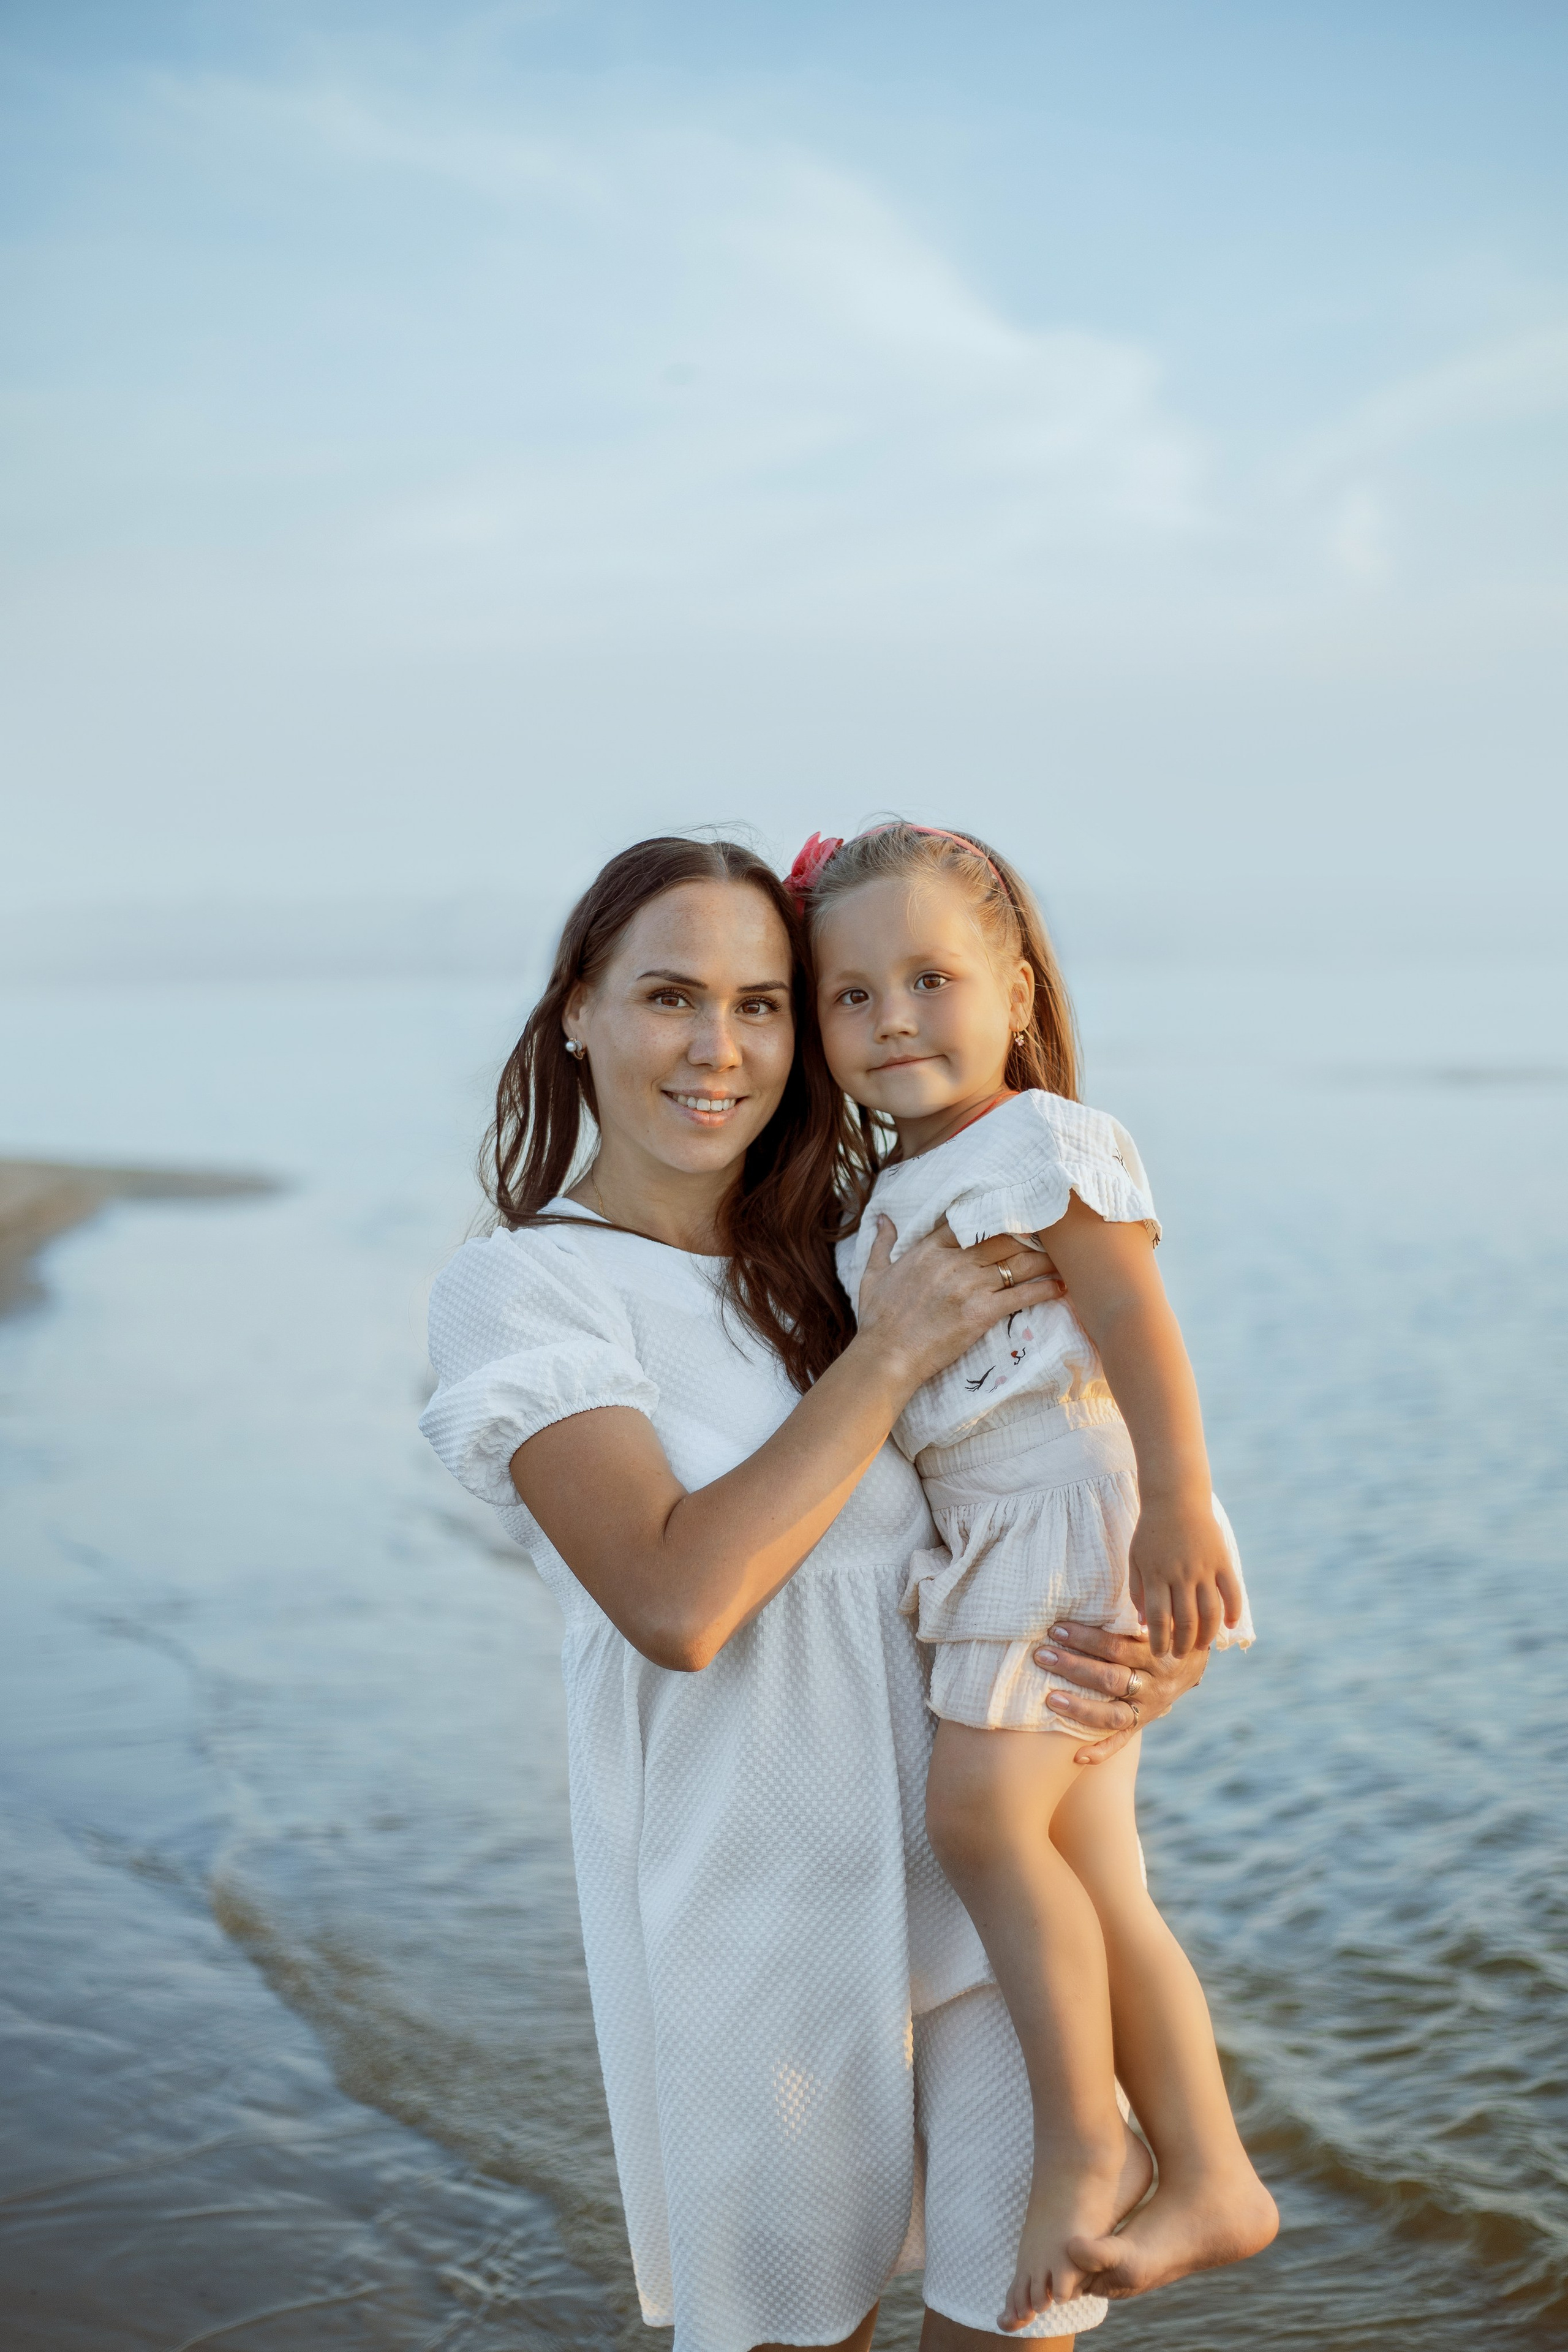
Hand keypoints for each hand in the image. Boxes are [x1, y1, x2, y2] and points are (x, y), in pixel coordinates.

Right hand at [854, 1218, 1064, 1400]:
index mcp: (928, 1250)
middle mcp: (953, 1262)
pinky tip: (1061, 1286)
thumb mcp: (872, 1275)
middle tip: (1048, 1234)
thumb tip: (883, 1219)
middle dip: (1027, 1235)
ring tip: (1063, 1257)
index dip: (992, 1216)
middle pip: (1001, 1238)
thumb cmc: (878, 1319)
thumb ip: (881, 1243)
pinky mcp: (982, 1312)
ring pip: (1017, 1263)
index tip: (1011, 1215)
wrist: (887, 1356)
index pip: (968, 1222)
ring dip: (1044, 1259)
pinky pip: (1023, 1294)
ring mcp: (969, 1286)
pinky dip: (1045, 1289)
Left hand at [1032, 1622, 1209, 1764]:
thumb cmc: (1163, 1627)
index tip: (1056, 1628)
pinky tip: (1077, 1757)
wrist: (1195, 1659)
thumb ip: (1132, 1606)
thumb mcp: (1158, 1613)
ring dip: (1080, 1708)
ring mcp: (1150, 1707)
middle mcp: (1156, 1683)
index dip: (1086, 1638)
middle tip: (1041, 1654)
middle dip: (1074, 1666)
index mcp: (1158, 1652)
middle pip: (1111, 1678)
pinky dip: (1101, 1752)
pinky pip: (1122, 1742)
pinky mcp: (1144, 1724)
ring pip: (1113, 1712)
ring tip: (1050, 1698)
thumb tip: (1097, 1573)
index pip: (1118, 1647)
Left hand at [1128, 1495, 1244, 1657]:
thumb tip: (1143, 1624)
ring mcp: (1204, 1567)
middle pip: (1186, 1621)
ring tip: (1201, 1646)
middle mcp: (1181, 1574)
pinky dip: (1233, 1611)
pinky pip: (1232, 1592)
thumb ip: (1138, 1591)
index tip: (1159, 1654)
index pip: (1159, 1619)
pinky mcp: (1222, 1560)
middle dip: (1182, 1644)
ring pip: (1210, 1612)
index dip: (1159, 1641)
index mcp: (1156, 1575)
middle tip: (1179, 1655)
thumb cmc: (1151, 1532)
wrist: (1174, 1497)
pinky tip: (1229, 1625)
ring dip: (1207, 1634)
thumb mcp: (1136, 1560)